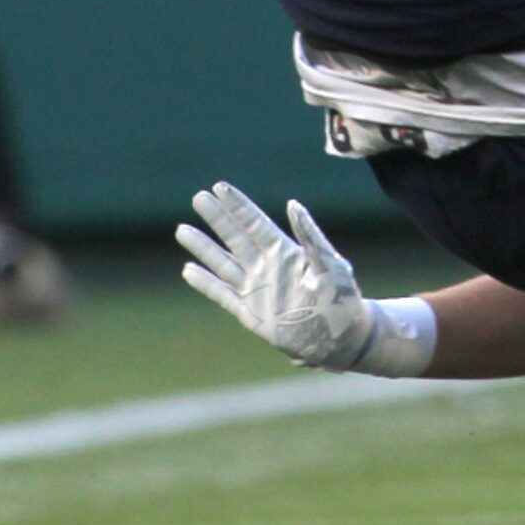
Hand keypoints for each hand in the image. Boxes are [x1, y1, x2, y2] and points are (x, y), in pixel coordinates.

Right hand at [176, 180, 373, 369]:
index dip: (238, 205)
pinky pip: (222, 294)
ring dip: (203, 247)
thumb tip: (293, 204)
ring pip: (223, 263)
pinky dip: (205, 283)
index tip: (220, 186)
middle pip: (236, 236)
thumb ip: (310, 237)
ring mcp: (257, 289)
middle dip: (217, 217)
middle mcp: (267, 267)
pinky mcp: (251, 313)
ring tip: (182, 229)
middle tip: (199, 197)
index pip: (256, 223)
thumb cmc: (342, 298)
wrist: (341, 338)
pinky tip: (188, 270)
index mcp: (286, 252)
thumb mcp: (330, 265)